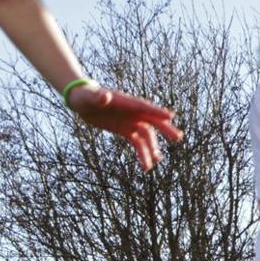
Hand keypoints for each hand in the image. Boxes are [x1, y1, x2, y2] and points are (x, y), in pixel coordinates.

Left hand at [67, 83, 183, 170]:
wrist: (82, 101)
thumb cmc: (85, 95)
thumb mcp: (88, 96)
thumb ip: (98, 97)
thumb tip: (105, 96)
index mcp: (126, 102)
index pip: (143, 107)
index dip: (156, 111)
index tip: (170, 116)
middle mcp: (132, 112)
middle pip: (152, 120)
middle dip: (165, 129)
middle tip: (178, 138)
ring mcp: (131, 121)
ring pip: (146, 136)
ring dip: (151, 148)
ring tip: (156, 161)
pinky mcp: (126, 130)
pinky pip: (137, 142)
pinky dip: (143, 153)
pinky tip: (147, 165)